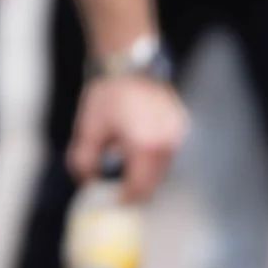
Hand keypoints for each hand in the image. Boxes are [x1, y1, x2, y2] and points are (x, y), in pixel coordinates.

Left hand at [67, 73, 185, 199]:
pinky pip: (170, 155)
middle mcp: (168, 142)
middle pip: (154, 183)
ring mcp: (179, 135)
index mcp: (145, 145)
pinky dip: (155, 159)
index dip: (126, 198)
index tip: (114, 200)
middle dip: (135, 188)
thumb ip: (84, 162)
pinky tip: (139, 150)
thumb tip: (88, 183)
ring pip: (164, 171)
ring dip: (146, 173)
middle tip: (119, 189)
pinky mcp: (183, 128)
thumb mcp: (88, 130)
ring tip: (127, 162)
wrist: (131, 66)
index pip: (139, 188)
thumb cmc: (109, 95)